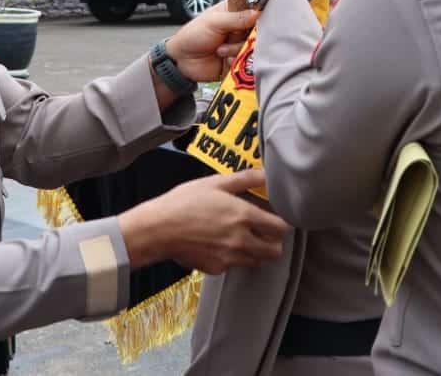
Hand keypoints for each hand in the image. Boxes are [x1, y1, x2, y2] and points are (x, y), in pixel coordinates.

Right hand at [119, 170, 289, 274]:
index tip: (276, 219)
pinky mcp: (217, 268)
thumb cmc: (183, 203)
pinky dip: (232, 258)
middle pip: (275, 251)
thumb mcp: (215, 183)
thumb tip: (265, 174)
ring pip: (257, 261)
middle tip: (264, 233)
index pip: (281, 227)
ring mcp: (229, 257)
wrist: (158, 229)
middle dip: (273, 242)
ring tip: (243, 238)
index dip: (282, 223)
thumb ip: (244, 179)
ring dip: (256, 251)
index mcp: (244, 216)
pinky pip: (234, 266)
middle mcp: (241, 240)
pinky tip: (220, 245)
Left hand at [165, 3, 256, 82]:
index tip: (253, 22)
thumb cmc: (192, 36)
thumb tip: (257, 12)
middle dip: (244, 37)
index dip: (256, 16)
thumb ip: (236, 18)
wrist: (181, 61)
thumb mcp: (214, 22)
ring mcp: (239, 43)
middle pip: (257, 31)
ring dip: (236, 50)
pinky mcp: (238, 59)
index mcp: (234, 11)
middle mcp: (240, 27)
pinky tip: (224, 60)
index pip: (254, 9)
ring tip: (220, 50)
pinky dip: (236, 61)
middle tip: (232, 37)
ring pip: (252, 47)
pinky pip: (247, 61)